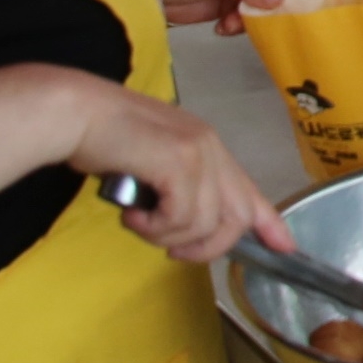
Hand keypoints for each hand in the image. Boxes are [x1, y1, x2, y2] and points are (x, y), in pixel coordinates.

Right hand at [64, 76, 292, 260]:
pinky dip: (154, 227)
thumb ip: (177, 189)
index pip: (248, 190)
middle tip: (172, 250)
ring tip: (138, 221)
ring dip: (168, 236)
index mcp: (207, 145)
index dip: (269, 222)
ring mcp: (198, 151)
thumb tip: (188, 228)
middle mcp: (211, 146)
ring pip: (206, 223)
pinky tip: (132, 214)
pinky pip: (181, 217)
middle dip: (208, 247)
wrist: (76, 113)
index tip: (285, 247)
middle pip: (238, 216)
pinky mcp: (180, 161)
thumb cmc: (104, 139)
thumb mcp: (151, 166)